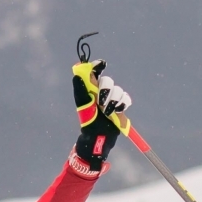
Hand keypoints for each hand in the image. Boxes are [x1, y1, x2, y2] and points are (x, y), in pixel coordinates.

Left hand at [71, 58, 130, 172]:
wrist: (100, 137)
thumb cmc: (88, 122)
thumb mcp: (83, 106)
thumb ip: (80, 90)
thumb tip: (76, 75)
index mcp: (90, 90)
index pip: (94, 73)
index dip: (97, 66)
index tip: (101, 64)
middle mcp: (101, 93)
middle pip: (108, 81)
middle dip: (105, 90)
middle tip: (100, 102)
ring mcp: (111, 99)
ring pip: (118, 90)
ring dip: (112, 101)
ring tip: (107, 112)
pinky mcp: (120, 106)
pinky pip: (125, 98)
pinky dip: (122, 105)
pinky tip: (116, 112)